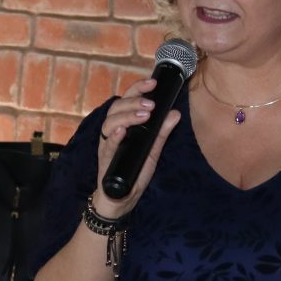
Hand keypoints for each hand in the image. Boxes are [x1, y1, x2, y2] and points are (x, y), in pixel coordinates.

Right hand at [92, 78, 180, 217]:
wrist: (121, 198)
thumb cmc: (134, 172)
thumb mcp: (152, 150)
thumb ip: (162, 132)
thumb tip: (175, 113)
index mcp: (124, 125)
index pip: (127, 100)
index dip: (138, 88)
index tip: (152, 82)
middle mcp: (113, 131)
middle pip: (117, 107)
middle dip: (134, 100)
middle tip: (151, 104)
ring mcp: (108, 144)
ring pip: (110, 122)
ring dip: (127, 116)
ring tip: (143, 115)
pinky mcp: (105, 159)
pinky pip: (107, 145)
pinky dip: (114, 136)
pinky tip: (122, 131)